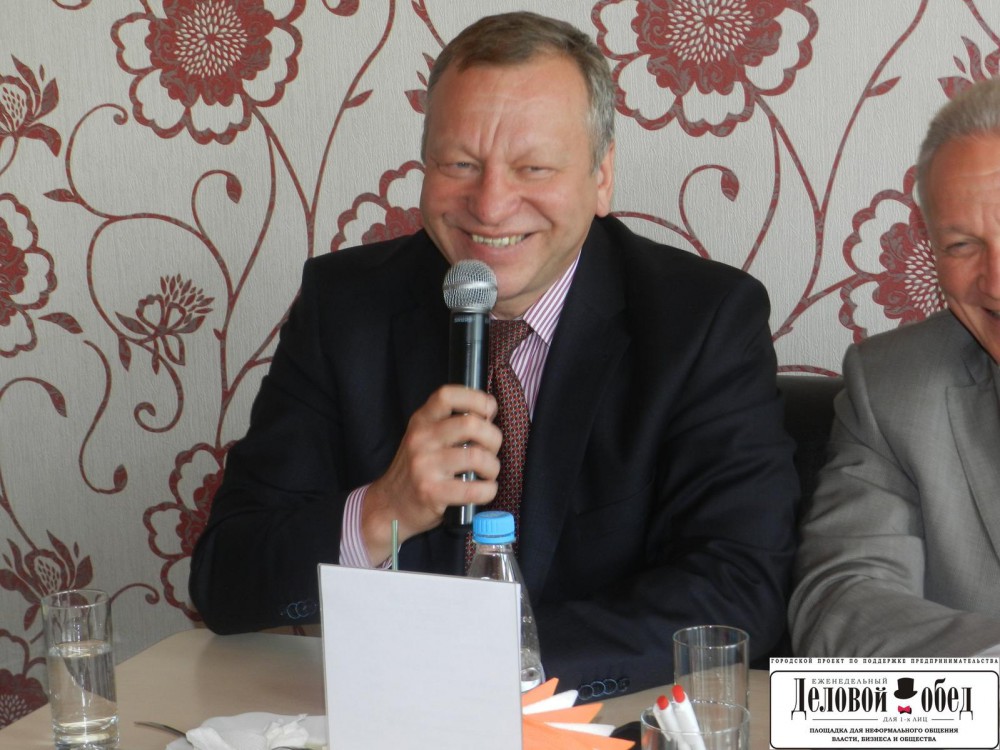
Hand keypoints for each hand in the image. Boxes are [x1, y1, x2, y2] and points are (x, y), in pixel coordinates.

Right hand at [361, 385, 500, 561]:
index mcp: (421, 421)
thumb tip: (488, 415)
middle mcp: (421, 439)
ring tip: (488, 473)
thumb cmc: (416, 470)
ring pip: (477, 457)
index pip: (448, 395)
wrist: (390, 505)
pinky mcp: (432, 492)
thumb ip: (448, 425)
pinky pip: (474, 489)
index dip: (476, 399)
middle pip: (472, 424)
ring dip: (493, 467)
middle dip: (494, 438)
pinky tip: (485, 490)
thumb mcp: (424, 438)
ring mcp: (425, 466)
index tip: (489, 411)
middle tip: (491, 451)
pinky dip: (488, 490)